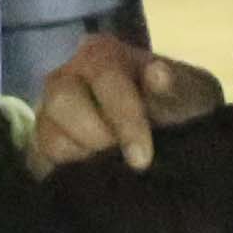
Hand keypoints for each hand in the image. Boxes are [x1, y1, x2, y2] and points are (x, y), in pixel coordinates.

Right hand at [32, 28, 229, 173]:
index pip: (103, 78)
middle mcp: (66, 76)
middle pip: (62, 102)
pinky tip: (97, 178)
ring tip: (116, 165)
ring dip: (85, 158)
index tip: (142, 157)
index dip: (124, 120)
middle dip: (98, 137)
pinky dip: (69, 173)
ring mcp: (48, 111)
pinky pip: (41, 162)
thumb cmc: (181, 107)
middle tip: (131, 161)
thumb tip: (158, 74)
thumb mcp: (191, 96)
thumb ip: (174, 90)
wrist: (176, 134)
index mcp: (101, 54)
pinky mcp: (41, 144)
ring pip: (48, 137)